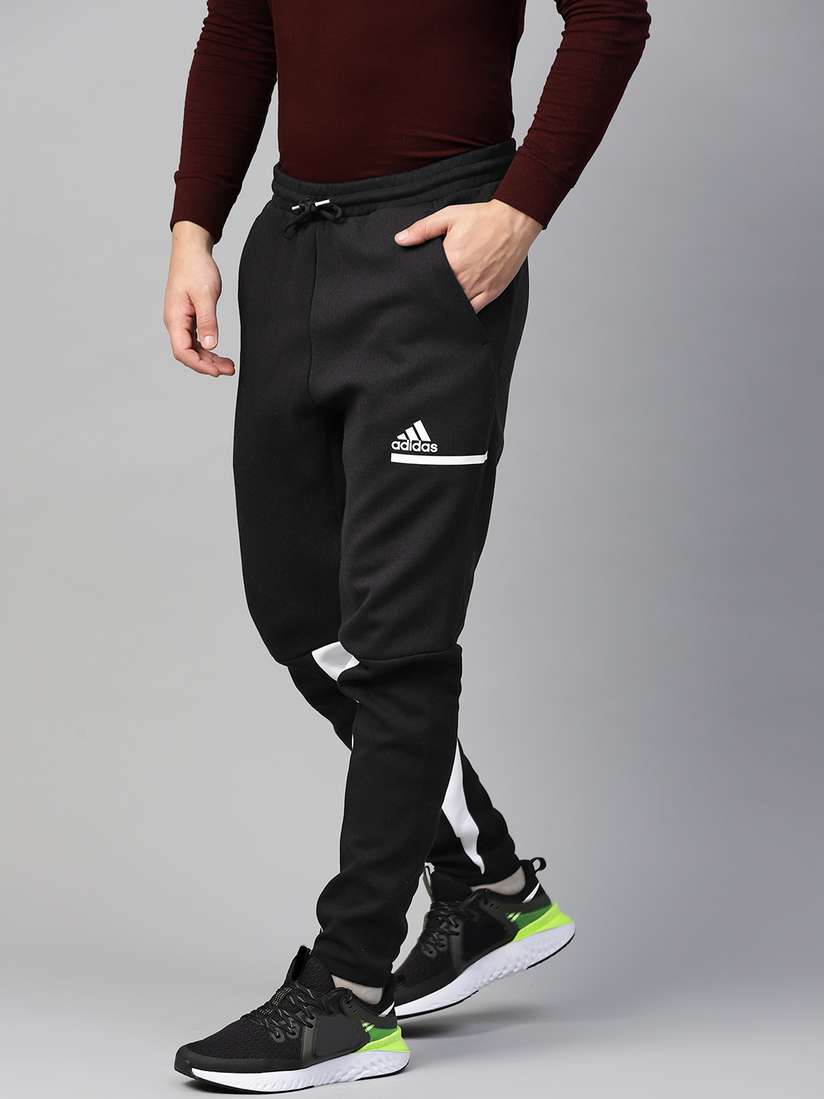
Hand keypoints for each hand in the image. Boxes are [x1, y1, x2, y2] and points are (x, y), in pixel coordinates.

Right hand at [163, 222, 234, 376]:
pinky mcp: (189, 317)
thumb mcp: (205, 295)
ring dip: (209, 359)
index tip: (217, 372)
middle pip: (188, 354)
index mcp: (175, 319)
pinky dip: (208, 349)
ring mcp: (182, 321)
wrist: (192, 250)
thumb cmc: (196, 268)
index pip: (182, 352)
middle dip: (208, 365)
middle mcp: (175, 322)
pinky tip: (220, 353)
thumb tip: (210, 346)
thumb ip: (207, 321)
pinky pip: (197, 339)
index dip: (199, 365)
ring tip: (229, 366)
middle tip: (230, 370)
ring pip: (193, 348)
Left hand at [394, 199, 540, 312]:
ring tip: (435, 310)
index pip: (427, 281)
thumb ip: (422, 229)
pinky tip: (454, 314)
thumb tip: (400, 240)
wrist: (514, 221)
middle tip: (420, 302)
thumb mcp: (449, 216)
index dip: (418, 286)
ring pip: (456, 306)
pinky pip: (474, 311)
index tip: (410, 290)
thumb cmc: (483, 218)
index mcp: (451, 260)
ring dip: (446, 307)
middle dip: (431, 298)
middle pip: (440, 296)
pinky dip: (463, 313)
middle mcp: (464, 277)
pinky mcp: (491, 292)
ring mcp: (479, 287)